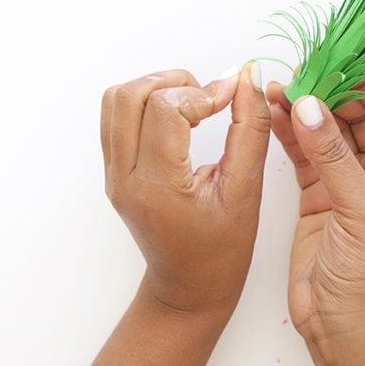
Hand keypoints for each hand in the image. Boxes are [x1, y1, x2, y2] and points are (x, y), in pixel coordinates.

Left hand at [101, 62, 270, 314]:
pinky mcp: (113, 170)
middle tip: (210, 98)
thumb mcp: (246, 189)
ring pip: (116, 99)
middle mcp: (125, 178)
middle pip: (131, 95)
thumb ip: (251, 130)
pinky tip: (176, 117)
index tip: (232, 96)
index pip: (165, 109)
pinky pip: (115, 116)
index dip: (204, 92)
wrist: (189, 287)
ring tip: (192, 104)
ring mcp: (113, 174)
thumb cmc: (222, 250)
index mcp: (158, 187)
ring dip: (156, 87)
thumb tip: (248, 78)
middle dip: (176, 82)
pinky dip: (144, 102)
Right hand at [266, 76, 364, 349]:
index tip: (337, 64)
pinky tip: (273, 114)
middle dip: (330, 91)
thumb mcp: (357, 209)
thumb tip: (310, 104)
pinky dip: (289, 133)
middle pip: (356, 114)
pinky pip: (305, 153)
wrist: (344, 329)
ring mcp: (346, 183)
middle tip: (300, 74)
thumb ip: (331, 154)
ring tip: (278, 89)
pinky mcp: (317, 196)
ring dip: (306, 109)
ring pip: (327, 131)